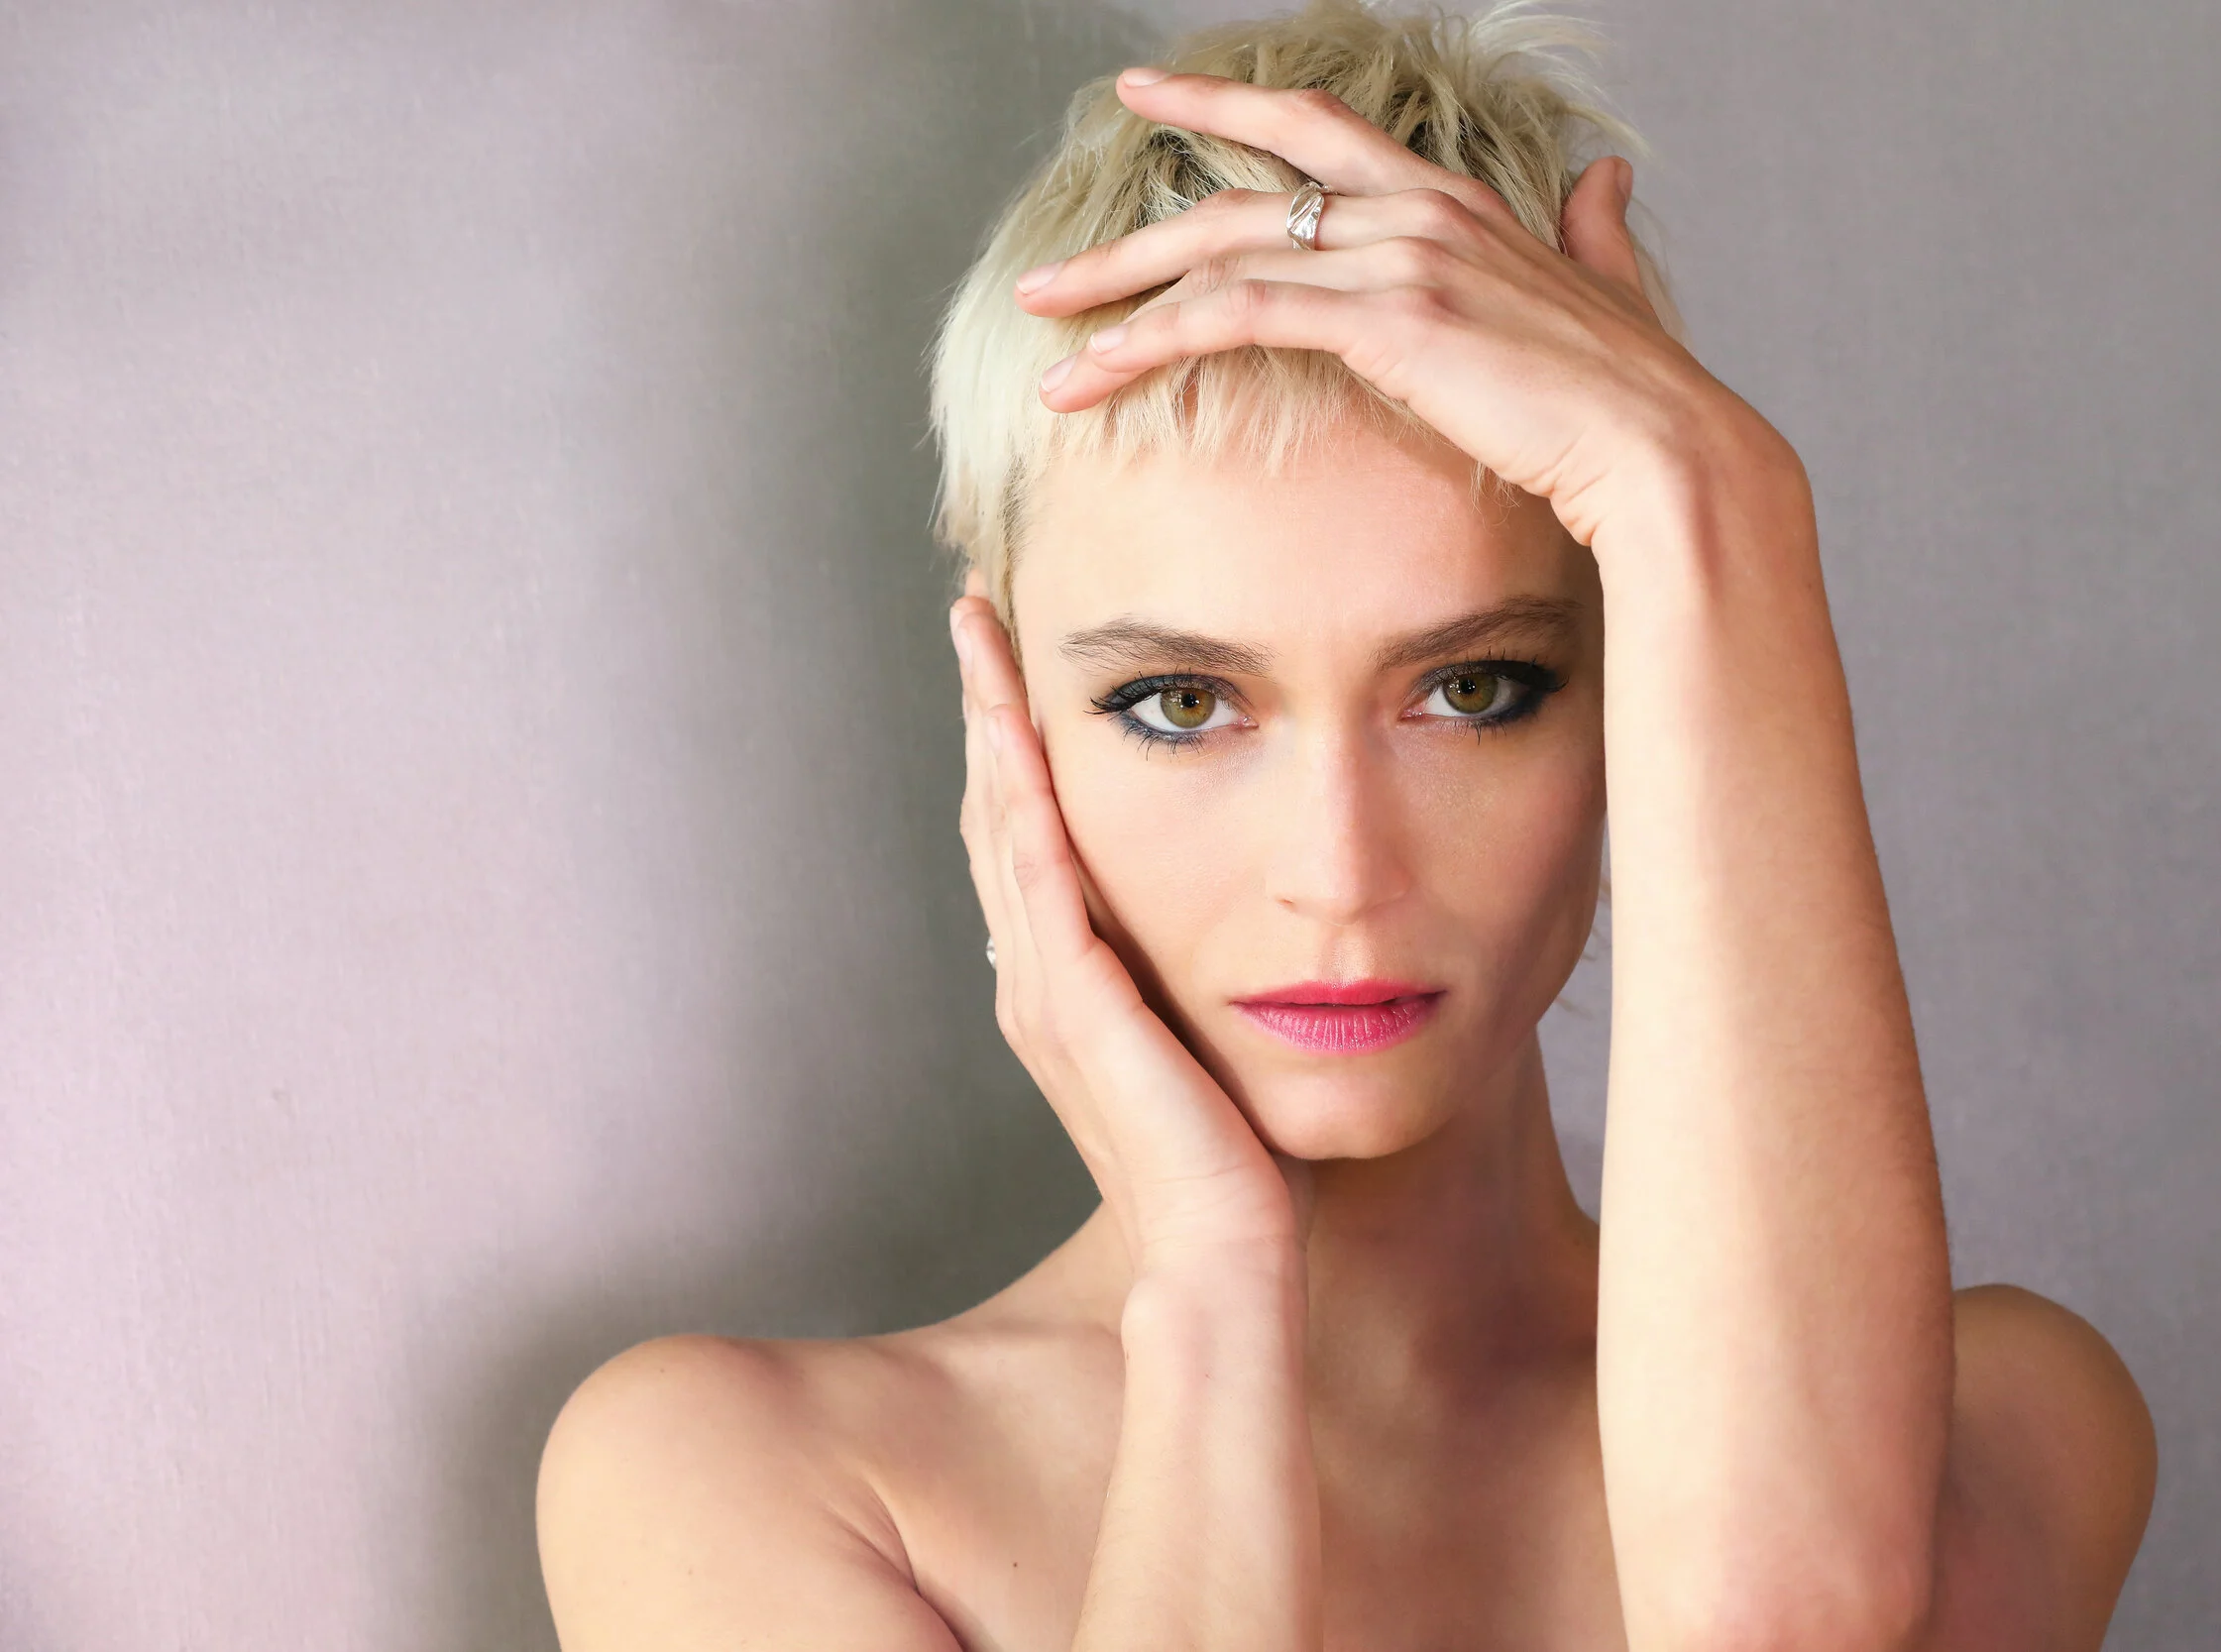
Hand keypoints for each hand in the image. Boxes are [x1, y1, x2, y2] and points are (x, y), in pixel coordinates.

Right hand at [952, 587, 1302, 1273]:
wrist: (1225, 1257)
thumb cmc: (1233, 1164)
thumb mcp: (1205, 1041)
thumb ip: (1186, 980)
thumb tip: (1225, 918)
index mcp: (1063, 984)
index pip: (1024, 836)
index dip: (1012, 744)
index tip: (1015, 658)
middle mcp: (1036, 981)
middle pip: (993, 814)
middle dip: (985, 709)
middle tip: (976, 610)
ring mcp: (1049, 995)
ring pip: (1003, 831)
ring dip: (991, 730)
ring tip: (982, 640)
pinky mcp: (1080, 1010)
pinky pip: (1043, 886)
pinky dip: (1025, 805)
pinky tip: (1021, 736)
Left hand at [1015, 68, 1801, 555]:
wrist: (1665, 452)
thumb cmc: (1635, 399)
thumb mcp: (1608, 293)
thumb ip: (1593, 237)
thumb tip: (1600, 185)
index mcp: (1452, 204)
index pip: (1316, 132)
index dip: (1226, 107)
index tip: (1148, 94)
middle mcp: (1416, 212)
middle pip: (1240, 199)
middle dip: (1132, 235)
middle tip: (1050, 274)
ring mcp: (1399, 259)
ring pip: (1220, 257)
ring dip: (1117, 298)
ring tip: (1042, 333)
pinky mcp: (1385, 321)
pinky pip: (1237, 313)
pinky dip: (1154, 339)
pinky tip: (1097, 373)